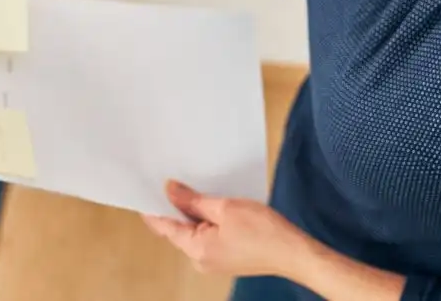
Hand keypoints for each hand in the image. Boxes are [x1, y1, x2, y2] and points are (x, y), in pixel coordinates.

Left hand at [141, 180, 310, 278]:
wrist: (294, 253)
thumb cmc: (264, 232)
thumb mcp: (224, 208)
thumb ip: (193, 200)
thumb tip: (170, 190)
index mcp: (196, 249)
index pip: (163, 226)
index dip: (153, 206)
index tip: (145, 187)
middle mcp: (200, 260)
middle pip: (177, 229)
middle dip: (174, 206)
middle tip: (172, 179)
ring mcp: (213, 261)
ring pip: (193, 231)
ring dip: (193, 212)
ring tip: (195, 188)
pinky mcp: (226, 257)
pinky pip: (207, 236)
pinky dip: (206, 220)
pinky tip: (212, 204)